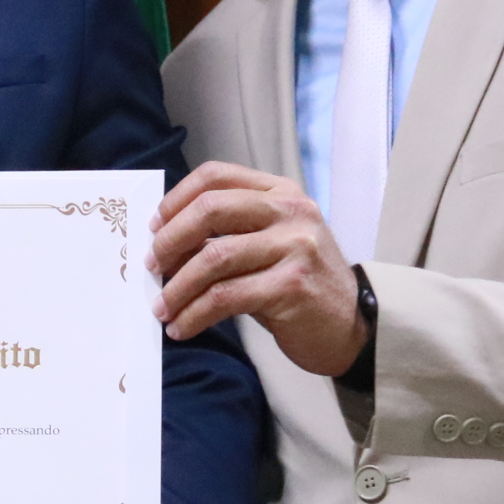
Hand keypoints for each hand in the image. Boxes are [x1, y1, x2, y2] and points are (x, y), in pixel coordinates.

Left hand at [148, 161, 367, 375]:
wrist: (352, 327)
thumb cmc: (300, 284)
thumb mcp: (271, 243)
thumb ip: (231, 230)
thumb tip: (166, 240)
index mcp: (281, 192)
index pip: (216, 176)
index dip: (176, 199)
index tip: (154, 227)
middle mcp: (291, 212)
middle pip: (210, 209)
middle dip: (170, 240)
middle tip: (152, 266)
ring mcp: (294, 247)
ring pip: (213, 258)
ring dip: (177, 287)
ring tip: (161, 308)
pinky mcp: (291, 286)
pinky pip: (226, 297)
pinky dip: (195, 314)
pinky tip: (182, 327)